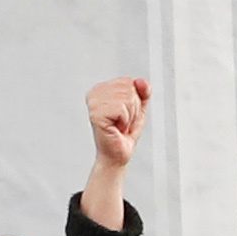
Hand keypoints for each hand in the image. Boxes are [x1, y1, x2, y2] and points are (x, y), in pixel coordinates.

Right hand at [80, 79, 150, 229]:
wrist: (118, 154)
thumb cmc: (125, 132)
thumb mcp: (138, 108)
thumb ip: (143, 91)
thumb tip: (141, 81)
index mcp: (102, 88)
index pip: (129, 82)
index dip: (134, 100)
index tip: (125, 114)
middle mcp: (95, 93)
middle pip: (129, 89)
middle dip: (133, 109)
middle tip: (123, 122)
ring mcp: (94, 104)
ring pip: (127, 98)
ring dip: (129, 116)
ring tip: (119, 125)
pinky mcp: (96, 115)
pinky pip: (122, 109)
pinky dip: (125, 121)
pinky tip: (116, 128)